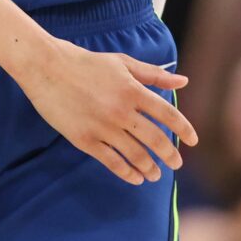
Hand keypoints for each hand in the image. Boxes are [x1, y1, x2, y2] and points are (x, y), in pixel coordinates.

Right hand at [14, 40, 197, 186]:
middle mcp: (121, 111)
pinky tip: (135, 178)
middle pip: (155, 139)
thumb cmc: (85, 62)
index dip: (184, 130)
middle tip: (176, 164)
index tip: (193, 141)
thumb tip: (183, 81)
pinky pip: (112, 162)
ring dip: (150, 168)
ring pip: (135, 155)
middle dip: (170, 155)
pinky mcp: (85, 139)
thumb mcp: (122, 63)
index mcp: (133, 90)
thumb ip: (153, 75)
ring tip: (156, 174)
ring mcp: (103, 127)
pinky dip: (127, 173)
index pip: (168, 114)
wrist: (46, 67)